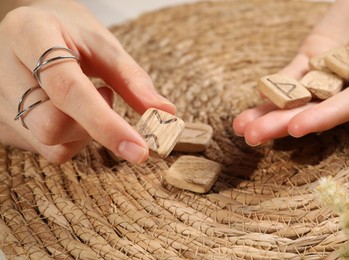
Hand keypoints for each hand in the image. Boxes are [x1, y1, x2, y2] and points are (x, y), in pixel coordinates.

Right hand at [0, 0, 175, 162]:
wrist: (31, 29)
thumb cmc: (70, 34)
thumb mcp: (103, 45)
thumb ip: (133, 80)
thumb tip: (166, 114)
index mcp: (28, 35)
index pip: (67, 89)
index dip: (106, 123)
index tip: (140, 149)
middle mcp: (2, 69)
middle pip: (51, 125)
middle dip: (94, 124)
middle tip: (105, 94)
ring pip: (49, 144)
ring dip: (83, 131)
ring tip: (84, 98)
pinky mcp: (1, 124)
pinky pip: (45, 150)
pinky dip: (70, 139)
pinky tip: (67, 112)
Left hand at [233, 0, 348, 145]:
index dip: (326, 116)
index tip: (297, 128)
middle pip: (316, 108)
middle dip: (283, 123)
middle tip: (254, 137)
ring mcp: (328, 70)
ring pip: (298, 95)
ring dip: (270, 112)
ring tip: (242, 127)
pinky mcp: (311, 57)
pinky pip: (292, 74)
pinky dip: (276, 85)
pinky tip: (258, 97)